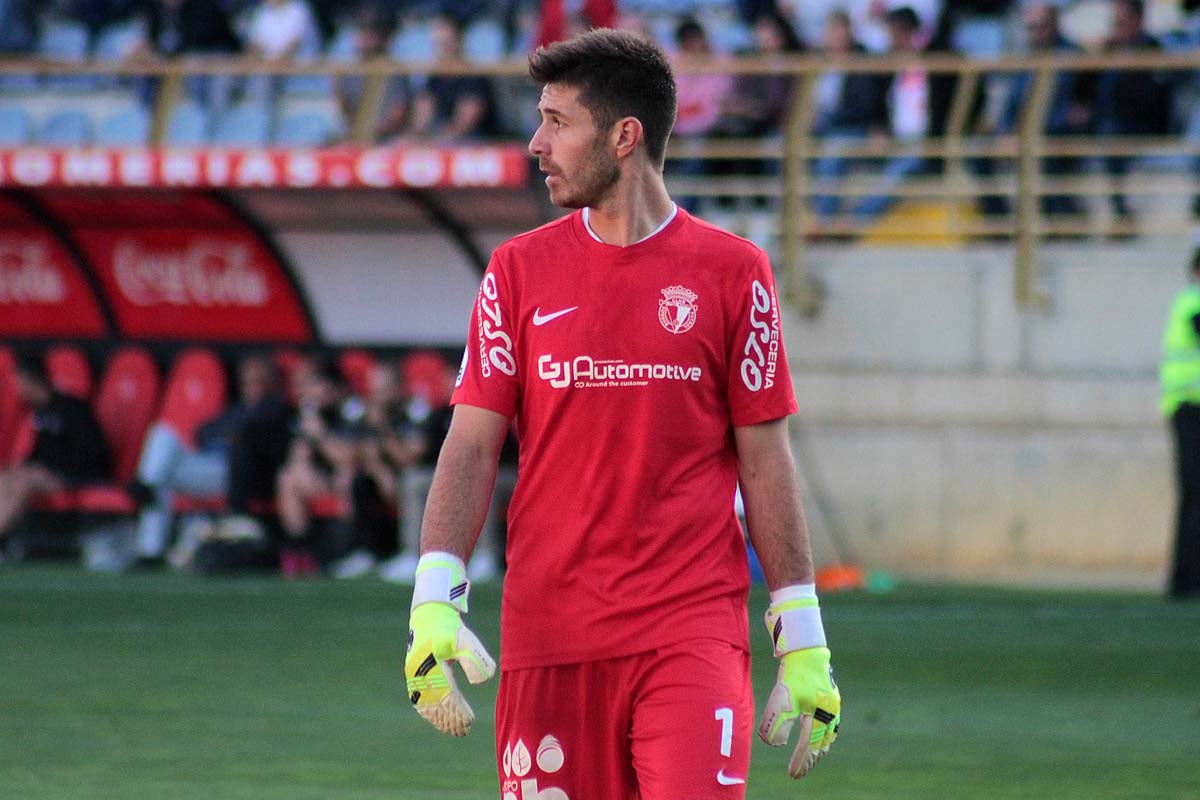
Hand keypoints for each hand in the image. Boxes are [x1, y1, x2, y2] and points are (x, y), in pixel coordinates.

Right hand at [405, 601, 495, 736]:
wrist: (431, 616)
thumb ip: (475, 659)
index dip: (458, 712)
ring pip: (427, 706)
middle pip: (436, 705)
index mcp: (433, 667)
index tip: (470, 721)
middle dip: (450, 720)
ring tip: (454, 730)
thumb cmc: (451, 629)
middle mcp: (420, 675)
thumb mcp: (466, 640)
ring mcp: (414, 677)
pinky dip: (430, 714)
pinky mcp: (412, 677)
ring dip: (440, 720)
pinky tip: (440, 721)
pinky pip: (419, 701)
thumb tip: (479, 682)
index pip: (447, 697)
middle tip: (465, 730)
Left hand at [757, 646, 840, 777]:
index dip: (800, 761)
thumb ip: (776, 724)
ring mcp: (833, 706)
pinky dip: (822, 737)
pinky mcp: (831, 698)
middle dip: (810, 760)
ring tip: (808, 760)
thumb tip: (775, 745)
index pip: (809, 745)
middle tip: (798, 772)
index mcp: (820, 715)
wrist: (805, 650)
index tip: (792, 774)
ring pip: (828, 736)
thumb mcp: (781, 700)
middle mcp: (830, 713)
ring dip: (817, 751)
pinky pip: (830, 726)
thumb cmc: (793, 675)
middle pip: (821, 745)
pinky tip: (815, 738)